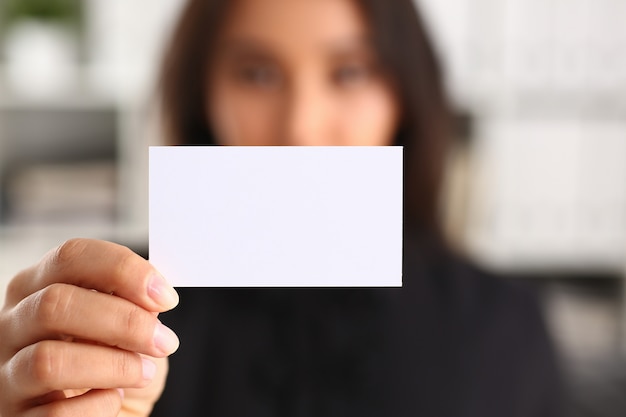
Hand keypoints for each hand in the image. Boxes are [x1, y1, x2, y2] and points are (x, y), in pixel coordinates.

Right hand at [0, 239, 179, 416]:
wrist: (111, 415)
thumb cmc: (117, 365)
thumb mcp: (131, 327)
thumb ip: (136, 303)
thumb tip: (154, 292)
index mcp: (40, 286)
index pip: (71, 256)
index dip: (123, 270)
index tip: (165, 296)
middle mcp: (14, 324)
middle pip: (56, 303)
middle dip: (124, 321)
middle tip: (164, 341)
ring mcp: (8, 372)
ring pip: (49, 360)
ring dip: (113, 365)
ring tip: (145, 372)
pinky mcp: (15, 416)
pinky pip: (55, 413)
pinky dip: (97, 406)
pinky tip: (113, 399)